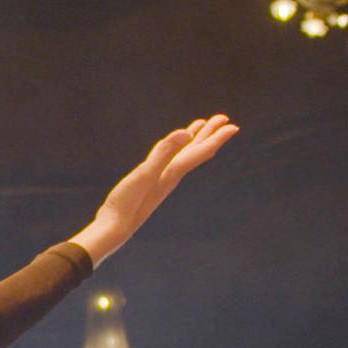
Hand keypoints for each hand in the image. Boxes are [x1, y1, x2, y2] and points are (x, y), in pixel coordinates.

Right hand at [74, 115, 239, 265]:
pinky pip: (168, 162)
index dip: (216, 138)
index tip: (233, 125)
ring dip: (194, 141)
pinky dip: (174, 151)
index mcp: (172, 172)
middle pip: (196, 152)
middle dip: (210, 135)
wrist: (114, 229)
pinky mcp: (149, 183)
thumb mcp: (144, 174)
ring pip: (183, 156)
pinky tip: (170, 151)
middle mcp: (171, 176)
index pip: (200, 151)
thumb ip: (164, 153)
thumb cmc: (127, 203)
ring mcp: (161, 181)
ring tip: (200, 128)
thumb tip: (186, 134)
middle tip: (224, 118)